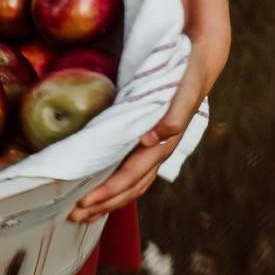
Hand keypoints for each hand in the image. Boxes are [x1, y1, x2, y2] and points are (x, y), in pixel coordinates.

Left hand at [70, 32, 227, 222]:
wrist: (200, 57)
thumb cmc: (188, 70)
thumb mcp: (185, 87)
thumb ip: (174, 114)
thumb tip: (152, 140)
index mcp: (164, 142)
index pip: (132, 176)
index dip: (109, 192)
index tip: (83, 203)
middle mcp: (158, 150)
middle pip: (130, 188)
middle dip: (103, 205)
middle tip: (74, 217)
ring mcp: (153, 147)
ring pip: (131, 184)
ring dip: (107, 201)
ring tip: (82, 213)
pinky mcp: (147, 140)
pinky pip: (130, 170)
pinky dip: (113, 184)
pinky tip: (98, 189)